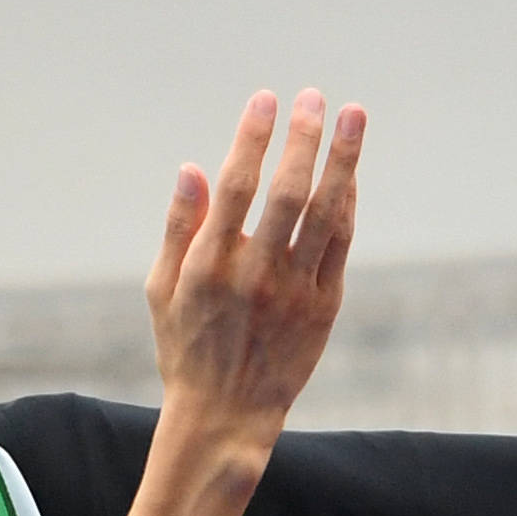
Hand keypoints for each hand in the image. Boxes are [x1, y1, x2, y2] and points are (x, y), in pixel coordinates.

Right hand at [144, 89, 362, 452]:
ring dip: (342, 160)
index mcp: (209, 267)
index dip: (253, 138)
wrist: (225, 418)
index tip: (265, 99)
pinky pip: (340, 244)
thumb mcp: (162, 291)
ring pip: (324, 214)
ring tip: (353, 115)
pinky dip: (347, 203)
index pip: (236, 187)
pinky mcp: (323, 308)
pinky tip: (349, 172)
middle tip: (312, 97)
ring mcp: (294, 293)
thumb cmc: (187, 348)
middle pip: (286, 193)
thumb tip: (192, 168)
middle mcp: (255, 277)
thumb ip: (178, 228)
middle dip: (302, 138)